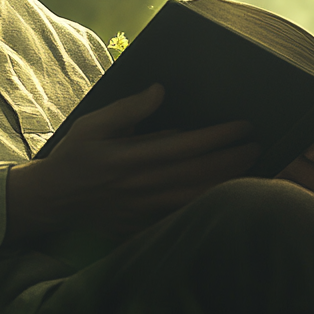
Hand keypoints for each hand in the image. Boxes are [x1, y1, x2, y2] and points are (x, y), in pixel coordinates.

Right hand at [6, 84, 260, 241]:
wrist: (55, 198)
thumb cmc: (76, 155)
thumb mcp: (92, 123)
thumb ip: (127, 108)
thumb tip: (159, 91)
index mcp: (130, 157)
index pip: (185, 146)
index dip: (218, 136)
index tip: (243, 126)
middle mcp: (141, 185)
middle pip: (199, 173)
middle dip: (233, 158)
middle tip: (257, 145)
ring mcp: (144, 208)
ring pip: (197, 196)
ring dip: (228, 182)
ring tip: (252, 168)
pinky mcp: (144, 222)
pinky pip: (183, 213)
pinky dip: (208, 203)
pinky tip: (226, 194)